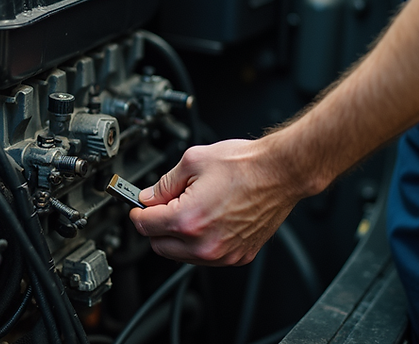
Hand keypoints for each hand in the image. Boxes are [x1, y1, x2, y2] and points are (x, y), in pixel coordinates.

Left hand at [129, 138, 306, 265]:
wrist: (281, 172)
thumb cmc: (245, 165)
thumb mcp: (192, 161)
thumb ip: (163, 183)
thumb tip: (148, 196)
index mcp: (188, 220)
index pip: (145, 225)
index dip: (138, 212)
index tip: (139, 206)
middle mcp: (204, 244)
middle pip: (159, 245)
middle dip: (156, 225)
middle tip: (165, 205)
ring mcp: (223, 254)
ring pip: (181, 255)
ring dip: (177, 236)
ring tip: (192, 208)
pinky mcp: (238, 256)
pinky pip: (206, 256)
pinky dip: (199, 242)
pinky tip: (208, 219)